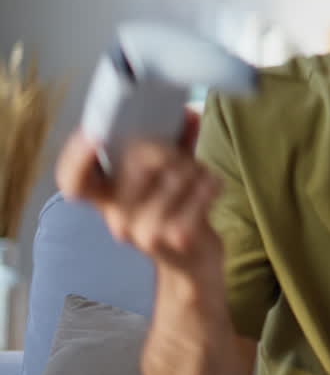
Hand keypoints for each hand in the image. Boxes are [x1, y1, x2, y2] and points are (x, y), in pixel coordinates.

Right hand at [55, 109, 223, 273]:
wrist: (193, 261)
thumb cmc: (177, 209)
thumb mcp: (164, 176)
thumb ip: (171, 143)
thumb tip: (188, 113)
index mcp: (107, 199)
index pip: (73, 181)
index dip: (76, 156)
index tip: (92, 135)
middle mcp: (118, 217)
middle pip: (140, 160)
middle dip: (171, 150)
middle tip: (183, 158)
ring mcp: (145, 231)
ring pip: (176, 172)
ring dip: (197, 168)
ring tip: (200, 177)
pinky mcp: (176, 238)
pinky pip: (200, 191)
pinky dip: (212, 182)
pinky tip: (212, 188)